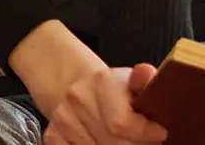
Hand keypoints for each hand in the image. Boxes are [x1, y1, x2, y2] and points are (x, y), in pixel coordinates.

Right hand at [13, 21, 166, 144]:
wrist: (80, 85)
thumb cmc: (117, 90)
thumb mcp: (137, 82)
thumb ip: (145, 82)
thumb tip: (146, 73)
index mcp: (102, 81)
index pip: (121, 123)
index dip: (145, 134)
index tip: (158, 132)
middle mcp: (78, 97)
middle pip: (114, 142)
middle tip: (141, 138)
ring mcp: (63, 117)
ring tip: (122, 138)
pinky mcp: (53, 133)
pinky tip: (99, 140)